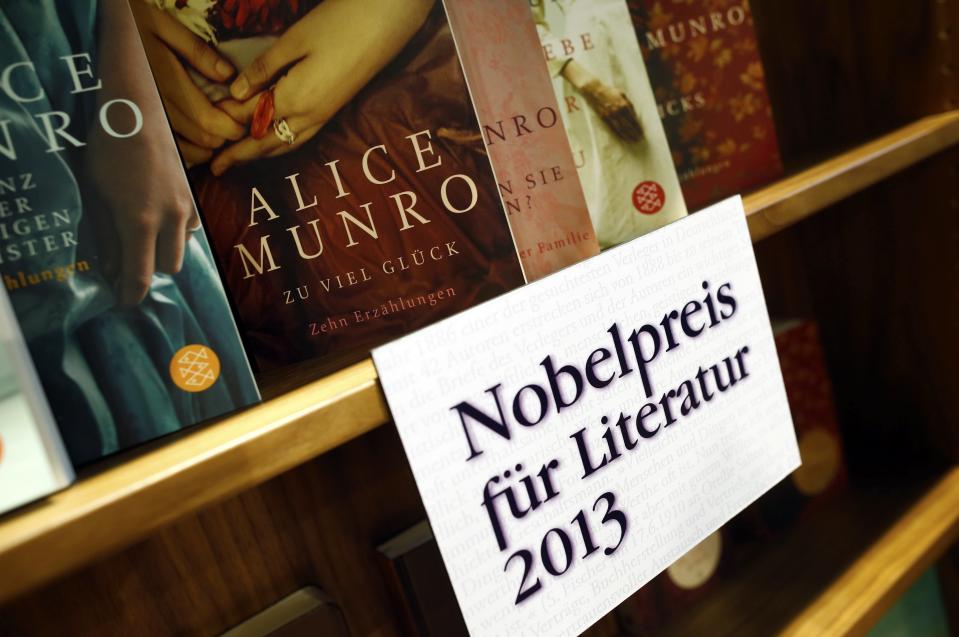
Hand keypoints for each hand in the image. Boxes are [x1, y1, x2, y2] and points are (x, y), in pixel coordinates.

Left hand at [85, 118, 199, 304]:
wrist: (138, 113)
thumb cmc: (108, 151)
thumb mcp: (96, 195)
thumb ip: (106, 236)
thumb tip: (112, 270)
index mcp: (140, 221)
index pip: (140, 275)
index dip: (131, 294)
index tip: (124, 303)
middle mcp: (170, 218)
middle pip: (168, 267)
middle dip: (149, 269)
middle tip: (128, 259)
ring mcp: (186, 207)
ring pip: (181, 248)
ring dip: (163, 249)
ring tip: (142, 232)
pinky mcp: (193, 197)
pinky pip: (188, 229)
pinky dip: (175, 232)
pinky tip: (158, 215)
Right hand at [130, 1, 244, 163]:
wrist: (89, 29)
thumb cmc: (128, 21)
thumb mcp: (162, 25)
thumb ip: (196, 52)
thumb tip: (227, 76)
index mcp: (164, 81)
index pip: (207, 119)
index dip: (230, 127)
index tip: (241, 123)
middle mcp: (153, 105)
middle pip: (199, 137)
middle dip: (223, 137)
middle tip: (233, 126)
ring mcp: (141, 117)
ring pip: (183, 149)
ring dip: (206, 147)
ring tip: (216, 135)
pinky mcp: (131, 123)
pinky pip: (162, 149)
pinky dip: (184, 152)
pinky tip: (193, 142)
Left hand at [210, 0, 433, 174]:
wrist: (386, 24)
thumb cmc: (340, 24)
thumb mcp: (294, 41)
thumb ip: (264, 69)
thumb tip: (237, 93)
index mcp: (296, 98)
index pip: (251, 120)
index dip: (227, 126)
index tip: (206, 132)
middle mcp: (310, 115)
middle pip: (267, 143)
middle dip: (240, 156)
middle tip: (215, 168)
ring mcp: (325, 115)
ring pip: (286, 144)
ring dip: (261, 154)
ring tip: (239, 160)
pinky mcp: (333, 109)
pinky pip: (301, 137)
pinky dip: (280, 145)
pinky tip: (273, 141)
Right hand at [562, 60, 642, 142]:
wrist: (595, 91)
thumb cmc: (610, 92)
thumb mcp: (622, 94)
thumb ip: (629, 104)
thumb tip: (634, 114)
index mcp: (623, 105)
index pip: (633, 119)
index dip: (637, 126)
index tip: (642, 132)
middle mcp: (618, 111)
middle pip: (627, 125)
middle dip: (634, 133)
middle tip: (639, 139)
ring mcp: (610, 116)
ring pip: (620, 128)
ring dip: (627, 135)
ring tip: (632, 140)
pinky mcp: (604, 118)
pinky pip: (612, 128)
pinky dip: (618, 134)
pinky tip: (622, 138)